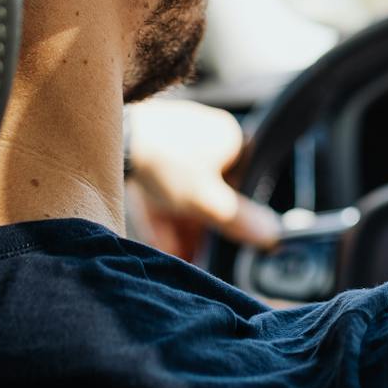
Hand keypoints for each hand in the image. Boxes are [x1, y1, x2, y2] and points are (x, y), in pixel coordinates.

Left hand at [125, 97, 281, 256]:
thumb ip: (239, 220)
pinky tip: (159, 242)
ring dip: (180, 225)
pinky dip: (161, 212)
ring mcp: (173, 137)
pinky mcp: (146, 146)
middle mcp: (205, 133)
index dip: (233, 215)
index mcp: (230, 138)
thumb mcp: (207, 201)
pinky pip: (160, 184)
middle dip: (201, 228)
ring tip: (178, 255)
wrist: (114, 138)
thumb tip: (272, 235)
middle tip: (197, 254)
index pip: (244, 182)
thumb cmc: (166, 162)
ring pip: (183, 190)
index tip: (227, 242)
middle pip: (209, 190)